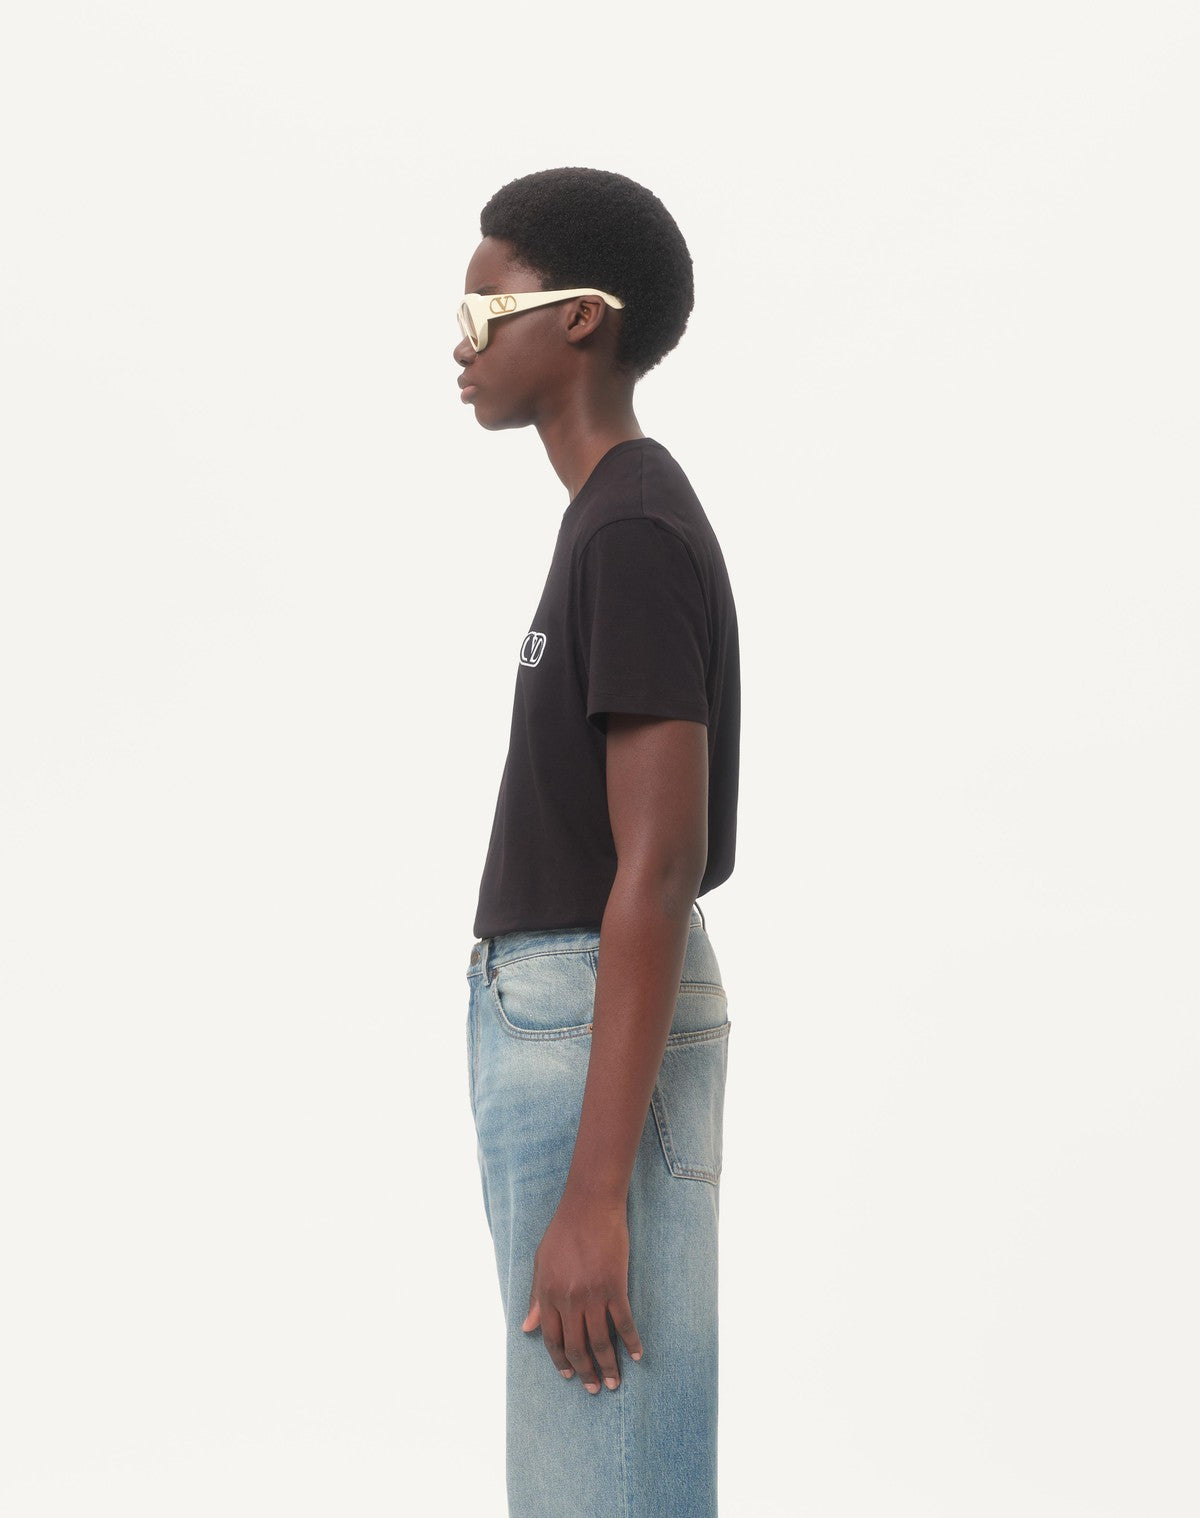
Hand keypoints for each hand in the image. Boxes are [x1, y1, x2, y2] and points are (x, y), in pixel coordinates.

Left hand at [521, 1194, 643, 1392]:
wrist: (589, 1205)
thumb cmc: (564, 1231)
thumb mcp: (541, 1262)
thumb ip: (536, 1297)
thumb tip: (527, 1328)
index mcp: (548, 1294)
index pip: (552, 1338)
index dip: (560, 1361)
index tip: (569, 1376)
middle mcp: (568, 1299)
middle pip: (576, 1346)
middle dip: (585, 1371)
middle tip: (594, 1389)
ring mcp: (593, 1294)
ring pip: (600, 1341)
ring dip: (608, 1365)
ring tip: (613, 1383)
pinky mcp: (615, 1286)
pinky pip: (623, 1322)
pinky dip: (630, 1341)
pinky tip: (637, 1355)